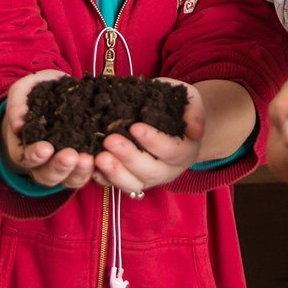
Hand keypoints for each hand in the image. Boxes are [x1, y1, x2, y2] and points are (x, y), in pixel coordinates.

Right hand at [3, 69, 94, 189]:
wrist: (59, 94)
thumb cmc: (37, 93)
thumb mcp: (24, 90)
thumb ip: (17, 104)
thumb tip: (17, 126)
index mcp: (24, 147)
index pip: (25, 158)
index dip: (34, 156)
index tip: (45, 148)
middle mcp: (44, 162)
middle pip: (48, 175)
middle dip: (59, 167)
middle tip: (71, 156)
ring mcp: (65, 165)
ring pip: (70, 179)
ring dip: (79, 172)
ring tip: (89, 159)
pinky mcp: (85, 160)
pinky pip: (91, 173)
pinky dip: (98, 170)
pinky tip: (105, 159)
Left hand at [92, 77, 203, 194]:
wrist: (172, 121)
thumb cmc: (179, 108)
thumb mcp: (191, 101)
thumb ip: (194, 112)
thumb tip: (196, 131)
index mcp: (187, 151)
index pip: (172, 151)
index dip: (154, 141)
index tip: (135, 127)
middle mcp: (169, 170)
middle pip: (150, 171)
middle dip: (129, 157)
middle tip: (110, 140)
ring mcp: (149, 179)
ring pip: (133, 184)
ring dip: (115, 173)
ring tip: (98, 157)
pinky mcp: (132, 181)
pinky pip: (117, 186)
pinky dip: (104, 179)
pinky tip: (92, 168)